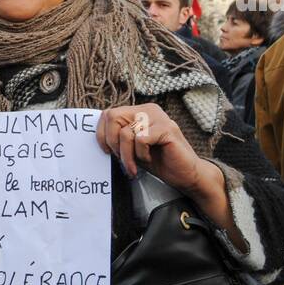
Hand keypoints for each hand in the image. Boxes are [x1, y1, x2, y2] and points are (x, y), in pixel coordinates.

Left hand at [96, 104, 240, 242]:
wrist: (185, 175)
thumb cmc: (158, 162)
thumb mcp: (132, 148)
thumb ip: (118, 138)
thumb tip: (98, 137)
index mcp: (138, 112)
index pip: (108, 114)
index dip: (101, 134)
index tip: (107, 151)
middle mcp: (148, 109)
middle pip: (113, 117)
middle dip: (112, 143)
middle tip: (122, 159)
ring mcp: (159, 117)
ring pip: (126, 132)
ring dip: (127, 154)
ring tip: (135, 165)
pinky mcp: (167, 128)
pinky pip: (141, 139)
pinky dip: (140, 154)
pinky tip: (149, 159)